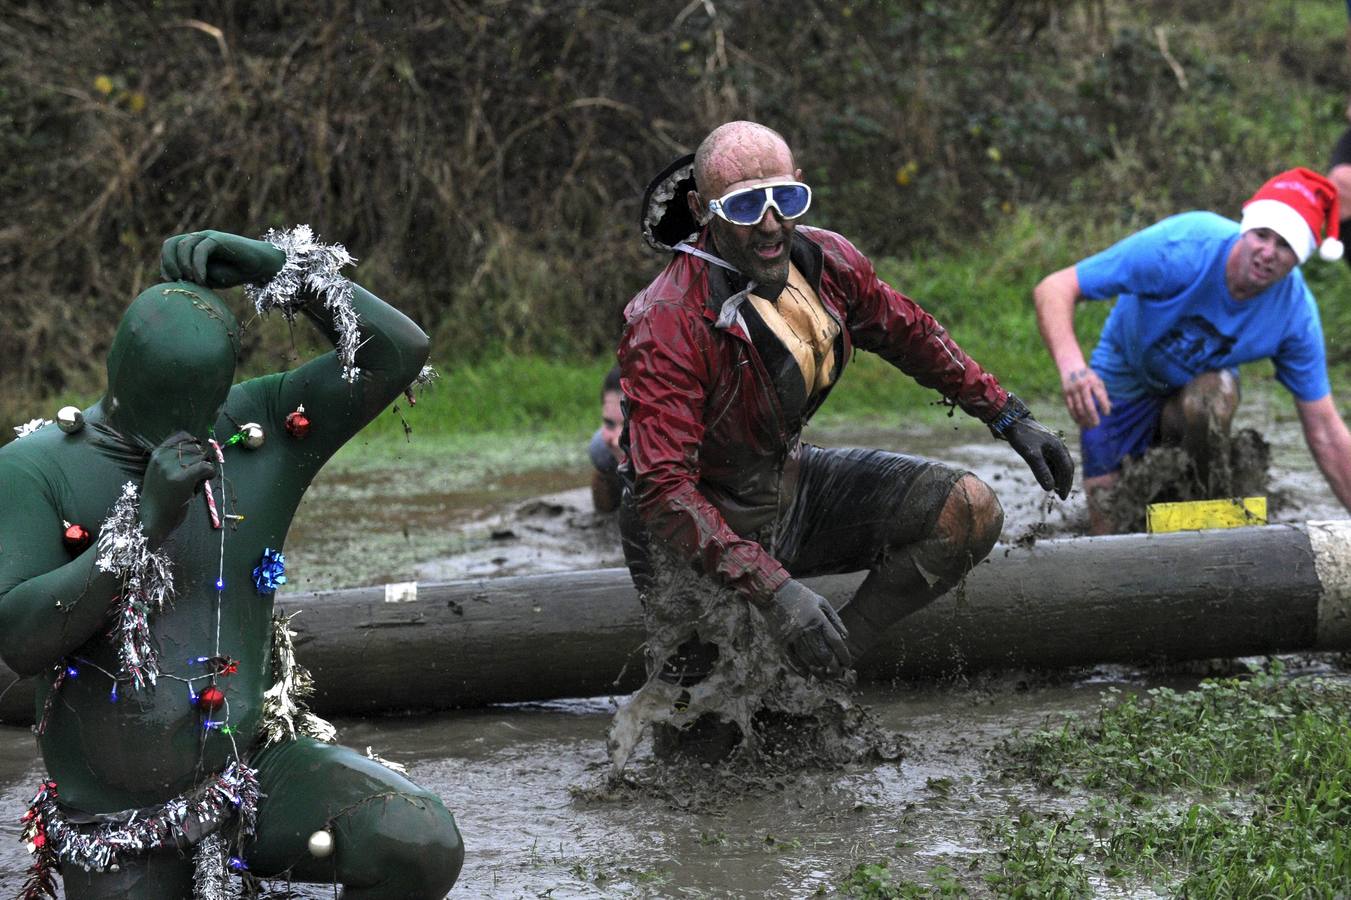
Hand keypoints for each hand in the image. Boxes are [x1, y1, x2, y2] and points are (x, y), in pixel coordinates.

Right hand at [139, 431, 216, 544]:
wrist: (152, 520)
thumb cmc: (159, 498)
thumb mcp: (160, 472)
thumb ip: (173, 459)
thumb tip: (199, 448)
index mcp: (157, 454)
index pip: (182, 435)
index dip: (195, 444)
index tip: (197, 455)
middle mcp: (163, 457)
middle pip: (195, 447)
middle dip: (202, 458)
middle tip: (198, 472)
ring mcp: (172, 467)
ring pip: (202, 456)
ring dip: (205, 467)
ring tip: (197, 480)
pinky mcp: (182, 479)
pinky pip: (206, 467)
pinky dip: (211, 473)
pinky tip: (206, 480)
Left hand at [160, 230, 285, 288]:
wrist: (259, 266)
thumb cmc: (235, 273)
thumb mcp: (209, 278)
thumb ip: (192, 277)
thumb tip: (175, 282)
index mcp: (192, 247)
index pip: (169, 250)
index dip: (166, 265)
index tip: (171, 283)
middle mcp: (197, 239)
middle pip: (170, 244)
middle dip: (169, 263)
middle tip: (177, 281)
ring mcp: (207, 237)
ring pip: (183, 246)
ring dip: (184, 266)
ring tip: (194, 282)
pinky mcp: (217, 239)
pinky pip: (200, 250)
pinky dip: (197, 266)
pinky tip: (202, 280)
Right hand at [765, 580, 851, 678]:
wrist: (773, 592)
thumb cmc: (801, 596)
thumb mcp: (821, 602)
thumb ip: (835, 619)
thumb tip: (846, 637)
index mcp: (818, 619)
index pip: (835, 641)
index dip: (843, 655)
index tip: (848, 663)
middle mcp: (806, 629)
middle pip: (823, 654)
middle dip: (833, 667)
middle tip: (838, 672)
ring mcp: (793, 637)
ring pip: (809, 660)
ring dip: (819, 671)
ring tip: (826, 675)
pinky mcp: (781, 641)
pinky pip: (792, 660)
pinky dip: (800, 669)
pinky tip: (808, 674)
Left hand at [992, 396, 1074, 498]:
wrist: (1013, 420)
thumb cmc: (1022, 437)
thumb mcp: (1031, 455)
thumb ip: (1041, 471)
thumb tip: (1050, 488)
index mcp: (1059, 448)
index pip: (1067, 470)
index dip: (1066, 484)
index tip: (1063, 497)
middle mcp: (1059, 446)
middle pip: (1066, 467)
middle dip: (1065, 482)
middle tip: (1062, 496)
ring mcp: (1053, 445)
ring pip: (1059, 464)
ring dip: (1059, 477)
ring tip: (1055, 490)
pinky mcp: (1045, 445)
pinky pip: (1053, 460)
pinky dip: (1053, 470)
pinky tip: (1048, 477)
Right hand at [1060, 366, 1110, 428]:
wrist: (1070, 366)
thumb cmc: (1088, 375)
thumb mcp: (1097, 380)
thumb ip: (1103, 393)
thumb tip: (1111, 406)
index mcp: (1092, 381)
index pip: (1100, 395)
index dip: (1104, 405)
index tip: (1107, 413)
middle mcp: (1082, 386)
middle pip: (1088, 404)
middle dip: (1093, 416)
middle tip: (1097, 424)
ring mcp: (1073, 391)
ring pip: (1078, 408)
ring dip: (1083, 419)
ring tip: (1089, 426)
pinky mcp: (1066, 394)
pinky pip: (1070, 408)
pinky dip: (1075, 416)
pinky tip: (1079, 422)